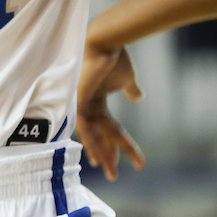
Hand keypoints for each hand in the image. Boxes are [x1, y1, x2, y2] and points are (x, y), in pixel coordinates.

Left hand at [76, 43, 144, 181]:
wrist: (107, 42)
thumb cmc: (116, 57)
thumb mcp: (126, 78)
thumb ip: (130, 89)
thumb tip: (138, 98)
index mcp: (99, 100)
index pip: (109, 128)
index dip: (117, 144)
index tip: (126, 159)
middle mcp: (89, 105)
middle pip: (100, 135)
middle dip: (108, 154)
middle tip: (113, 175)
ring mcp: (82, 104)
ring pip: (91, 136)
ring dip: (101, 154)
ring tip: (110, 172)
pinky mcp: (78, 102)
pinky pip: (84, 128)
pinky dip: (92, 143)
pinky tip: (98, 158)